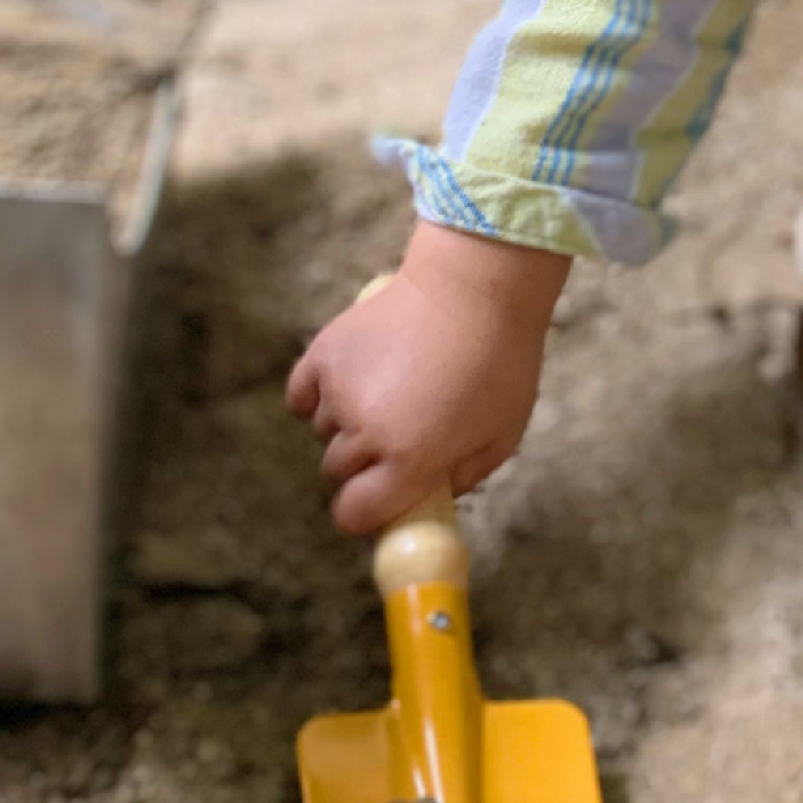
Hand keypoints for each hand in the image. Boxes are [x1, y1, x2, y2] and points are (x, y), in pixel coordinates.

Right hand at [287, 223, 569, 536]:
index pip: (354, 515)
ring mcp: (339, 390)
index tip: (381, 503)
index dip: (366, 514)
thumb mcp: (501, 436)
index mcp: (410, 459)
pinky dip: (317, 398)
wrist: (477, 288)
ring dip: (346, 426)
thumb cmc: (500, 364)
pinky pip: (301, 397)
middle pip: (337, 474)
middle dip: (362, 468)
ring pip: (324, 432)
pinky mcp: (323, 353)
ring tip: (389, 394)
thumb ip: (461, 478)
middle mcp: (366, 430)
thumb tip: (427, 499)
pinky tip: (348, 386)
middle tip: (394, 442)